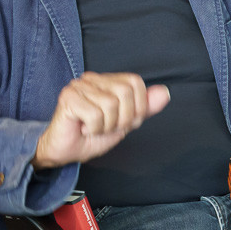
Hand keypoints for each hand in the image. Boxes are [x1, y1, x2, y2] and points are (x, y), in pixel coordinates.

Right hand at [32, 73, 169, 168]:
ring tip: (93, 127)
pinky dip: (93, 129)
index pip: (134, 82)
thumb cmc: (92, 136)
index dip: (136, 106)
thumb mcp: (125, 123)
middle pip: (124, 93)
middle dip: (122, 118)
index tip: (122, 121)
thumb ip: (144, 108)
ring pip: (110, 105)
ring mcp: (78, 87)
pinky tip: (83, 128)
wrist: (66, 151)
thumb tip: (164, 92)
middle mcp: (91, 78)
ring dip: (106, 126)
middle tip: (106, 126)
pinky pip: (95, 115)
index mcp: (106, 80)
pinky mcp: (68, 98)